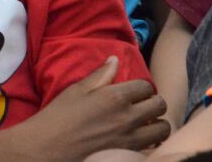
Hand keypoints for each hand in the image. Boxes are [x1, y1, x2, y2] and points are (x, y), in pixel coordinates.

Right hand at [23, 57, 168, 159]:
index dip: (141, 88)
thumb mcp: (76, 91)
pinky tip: (139, 139)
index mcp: (114, 97)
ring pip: (163, 129)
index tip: (134, 92)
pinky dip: (151, 142)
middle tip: (143, 106)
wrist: (48, 149)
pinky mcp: (129, 155)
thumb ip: (99, 75)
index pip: (146, 86)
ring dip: (157, 124)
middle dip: (154, 103)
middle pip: (159, 105)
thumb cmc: (58, 117)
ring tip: (146, 124)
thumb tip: (114, 59)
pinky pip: (153, 146)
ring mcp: (131, 139)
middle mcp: (128, 118)